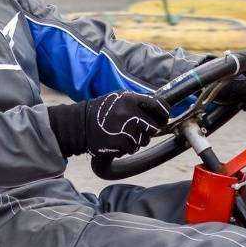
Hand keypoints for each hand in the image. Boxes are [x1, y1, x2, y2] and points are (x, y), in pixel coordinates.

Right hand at [47, 92, 169, 158]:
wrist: (80, 125)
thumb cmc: (102, 111)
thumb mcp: (119, 98)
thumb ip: (137, 102)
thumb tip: (159, 108)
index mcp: (130, 99)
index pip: (158, 105)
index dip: (164, 113)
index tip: (165, 118)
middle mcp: (130, 113)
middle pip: (154, 128)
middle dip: (148, 131)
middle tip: (139, 130)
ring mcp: (125, 129)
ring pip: (143, 141)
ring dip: (136, 140)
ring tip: (122, 134)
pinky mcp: (120, 143)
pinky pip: (132, 149)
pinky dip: (126, 148)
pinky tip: (116, 141)